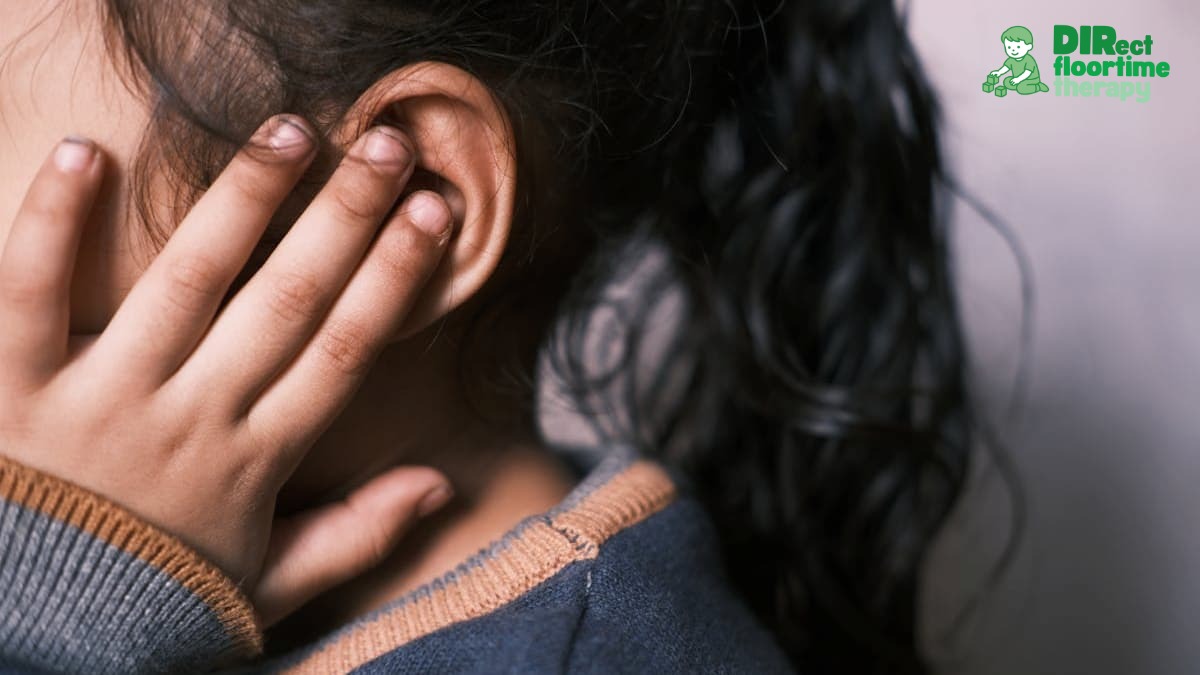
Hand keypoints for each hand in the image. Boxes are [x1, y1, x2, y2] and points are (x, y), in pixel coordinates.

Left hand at [0, 117, 454, 625]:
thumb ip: (355, 536)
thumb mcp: (268, 588)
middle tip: (390, 144)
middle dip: (346, 216)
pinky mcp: (12, 392)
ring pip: (187, 281)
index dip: (396, 277)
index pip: (345, 350)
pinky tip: (84, 152)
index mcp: (255, 461)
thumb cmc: (150, 605)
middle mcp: (191, 419)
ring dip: (243, 199)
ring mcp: (102, 401)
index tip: (436, 212)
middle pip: (288, 300)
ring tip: (290, 130)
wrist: (31, 651)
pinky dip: (52, 224)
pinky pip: (29, 295)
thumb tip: (444, 484)